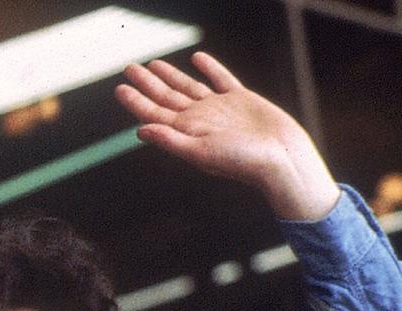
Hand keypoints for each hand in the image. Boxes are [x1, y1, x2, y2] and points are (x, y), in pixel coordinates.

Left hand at [115, 52, 338, 221]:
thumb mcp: (200, 152)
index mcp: (186, 132)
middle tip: (129, 67)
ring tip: (154, 63)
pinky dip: (209, 68)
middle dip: (147, 83)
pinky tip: (197, 59)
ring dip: (170, 75)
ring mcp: (219, 108)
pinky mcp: (241, 99)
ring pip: (188, 86)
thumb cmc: (242, 161)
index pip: (153, 113)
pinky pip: (221, 79)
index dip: (135, 101)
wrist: (281, 158)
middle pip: (166, 97)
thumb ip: (170, 140)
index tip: (120, 87)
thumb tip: (140, 129)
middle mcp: (199, 119)